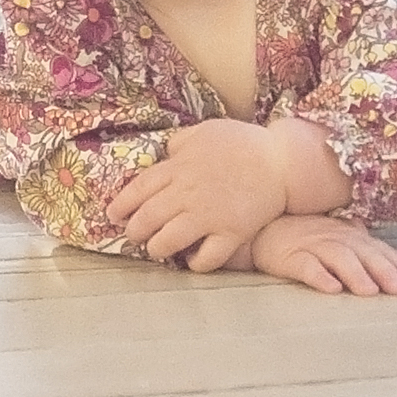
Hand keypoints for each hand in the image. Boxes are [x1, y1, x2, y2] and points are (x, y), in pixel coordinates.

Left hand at [110, 119, 289, 268]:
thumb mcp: (205, 132)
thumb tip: (163, 153)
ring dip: (157, 248)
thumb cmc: (243, 142)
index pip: (138, 189)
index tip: (114, 215)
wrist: (282, 160)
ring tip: (157, 249)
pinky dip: (195, 264)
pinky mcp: (231, 233)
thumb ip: (179, 143)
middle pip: (147, 218)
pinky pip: (206, 258)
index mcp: (179, 166)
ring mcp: (209, 215)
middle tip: (134, 236)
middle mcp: (188, 193)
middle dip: (135, 231)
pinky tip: (192, 260)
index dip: (121, 205)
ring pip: (168, 241)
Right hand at [248, 214, 396, 295]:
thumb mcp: (344, 239)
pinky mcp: (288, 257)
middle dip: (382, 269)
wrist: (264, 229)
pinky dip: (319, 276)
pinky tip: (330, 288)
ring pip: (337, 257)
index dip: (393, 264)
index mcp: (348, 234)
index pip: (376, 248)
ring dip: (355, 274)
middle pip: (361, 252)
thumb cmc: (307, 236)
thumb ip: (375, 251)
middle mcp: (333, 237)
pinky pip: (305, 265)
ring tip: (369, 291)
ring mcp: (311, 245)